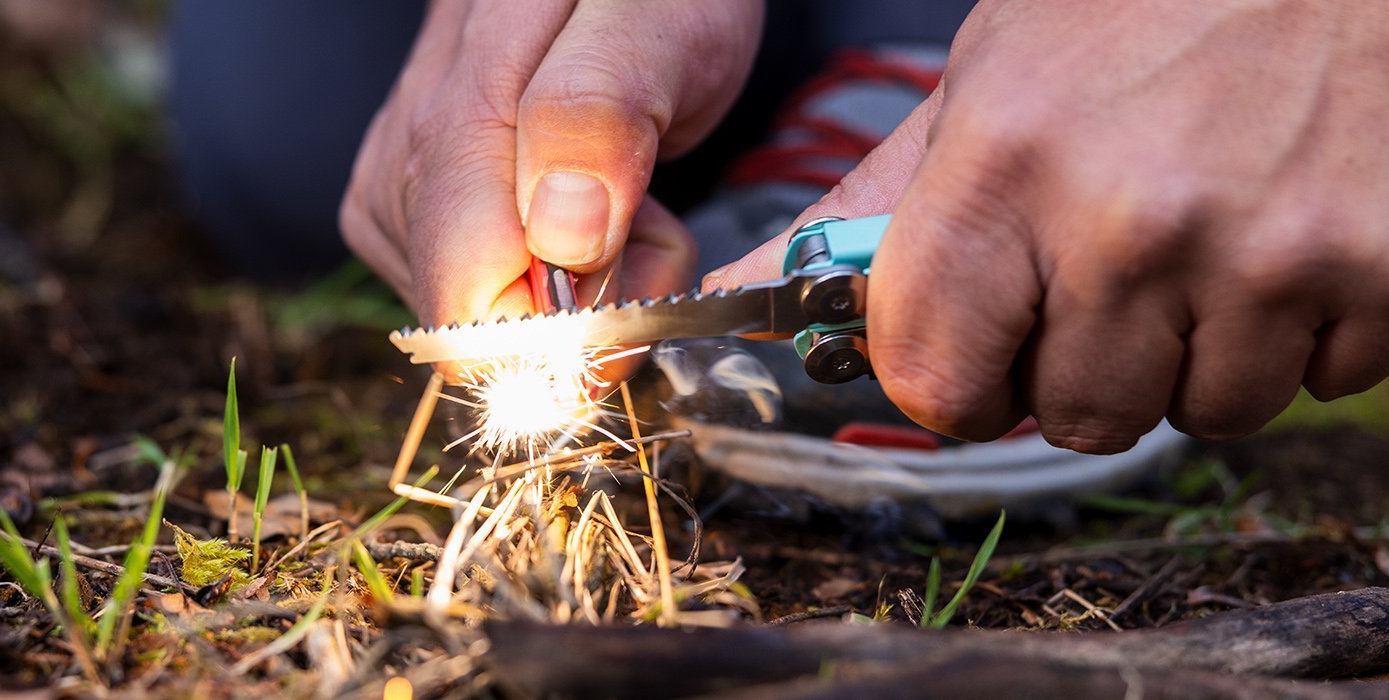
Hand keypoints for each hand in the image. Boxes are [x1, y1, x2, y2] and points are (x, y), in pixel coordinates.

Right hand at [340, 0, 760, 330]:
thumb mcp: (663, 24)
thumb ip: (601, 116)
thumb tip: (556, 241)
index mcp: (463, 103)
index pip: (469, 301)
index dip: (567, 329)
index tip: (643, 269)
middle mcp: (408, 149)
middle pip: (476, 319)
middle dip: (588, 298)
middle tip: (645, 207)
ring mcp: (397, 180)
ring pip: (479, 318)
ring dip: (578, 285)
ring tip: (615, 186)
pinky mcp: (404, 204)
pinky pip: (474, 296)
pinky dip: (550, 273)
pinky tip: (578, 203)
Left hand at [708, 0, 1388, 452]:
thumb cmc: (1153, 2)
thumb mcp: (992, 76)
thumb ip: (879, 203)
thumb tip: (743, 293)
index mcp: (1005, 161)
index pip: (934, 379)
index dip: (952, 378)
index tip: (978, 349)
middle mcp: (1126, 218)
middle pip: (1072, 415)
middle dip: (1083, 366)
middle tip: (1112, 273)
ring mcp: (1260, 252)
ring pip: (1197, 413)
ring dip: (1195, 354)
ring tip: (1207, 240)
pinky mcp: (1373, 270)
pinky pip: (1310, 385)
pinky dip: (1297, 333)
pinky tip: (1286, 235)